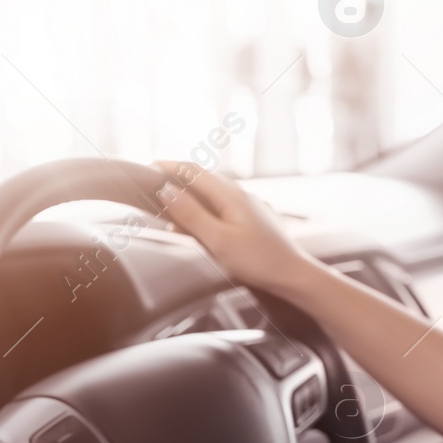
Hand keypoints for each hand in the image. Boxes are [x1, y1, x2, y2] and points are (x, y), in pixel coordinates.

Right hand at [152, 160, 315, 292]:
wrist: (294, 275)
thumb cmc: (258, 261)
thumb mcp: (218, 239)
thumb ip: (191, 214)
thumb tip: (166, 190)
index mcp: (231, 195)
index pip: (194, 171)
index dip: (169, 167)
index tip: (148, 167)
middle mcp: (242, 194)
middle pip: (204, 177)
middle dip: (179, 178)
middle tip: (156, 185)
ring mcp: (251, 206)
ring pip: (215, 192)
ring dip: (192, 195)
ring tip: (173, 209)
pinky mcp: (255, 219)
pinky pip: (224, 205)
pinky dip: (206, 208)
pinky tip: (202, 225)